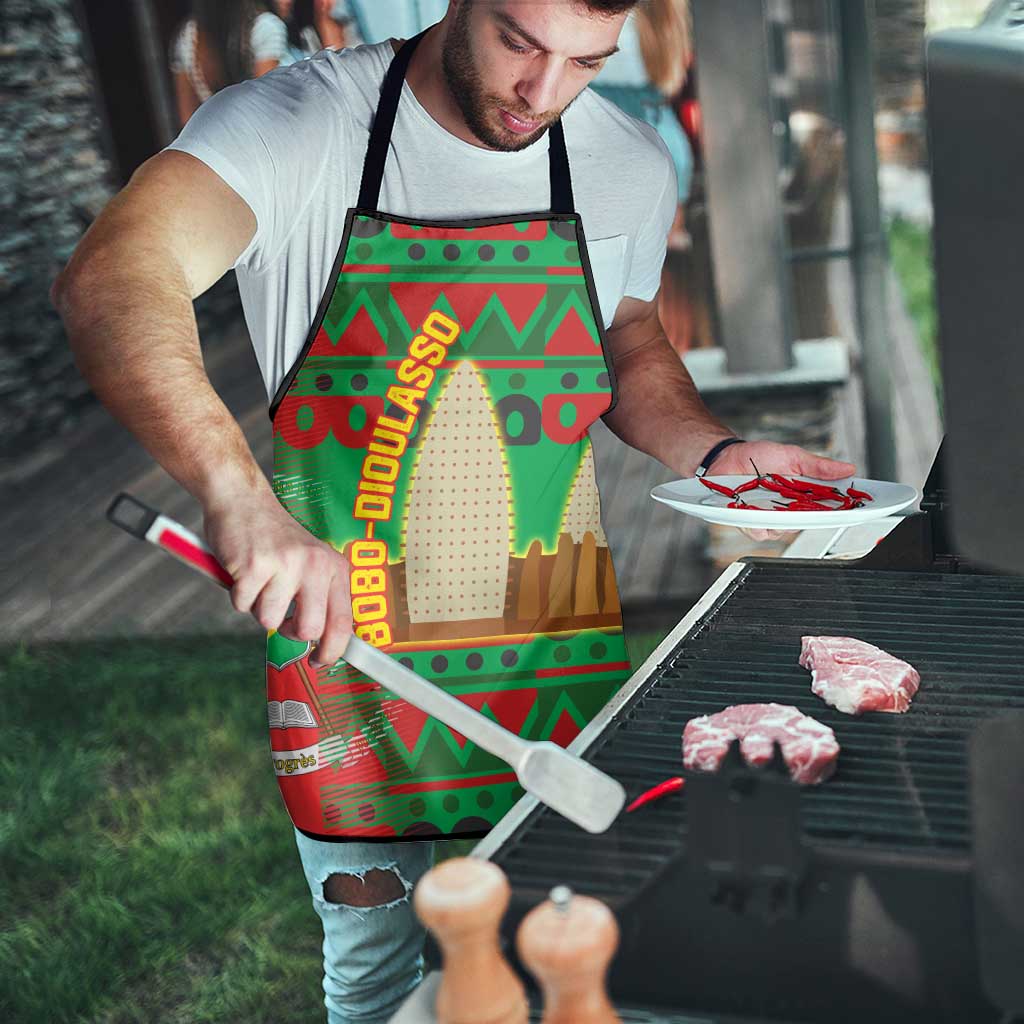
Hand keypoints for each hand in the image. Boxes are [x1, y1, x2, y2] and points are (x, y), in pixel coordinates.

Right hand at [203, 488, 352, 666]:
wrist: (243, 499)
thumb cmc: (275, 538)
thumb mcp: (311, 560)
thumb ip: (320, 595)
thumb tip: (323, 642)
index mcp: (334, 567)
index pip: (343, 621)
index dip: (332, 650)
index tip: (319, 661)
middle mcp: (315, 565)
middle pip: (309, 630)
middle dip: (290, 632)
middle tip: (281, 618)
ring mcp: (285, 565)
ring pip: (269, 620)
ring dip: (258, 607)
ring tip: (260, 580)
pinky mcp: (254, 566)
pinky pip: (242, 606)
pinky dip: (238, 595)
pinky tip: (243, 571)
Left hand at [709, 441, 856, 541]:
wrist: (726, 457)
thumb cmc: (758, 457)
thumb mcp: (792, 456)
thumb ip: (818, 466)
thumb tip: (848, 468)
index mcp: (803, 495)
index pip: (828, 507)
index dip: (844, 510)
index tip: (857, 508)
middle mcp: (788, 510)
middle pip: (808, 523)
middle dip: (813, 517)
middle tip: (813, 506)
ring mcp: (769, 518)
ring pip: (784, 531)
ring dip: (781, 519)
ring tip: (775, 504)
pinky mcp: (750, 523)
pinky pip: (759, 532)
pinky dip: (758, 523)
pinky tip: (755, 512)